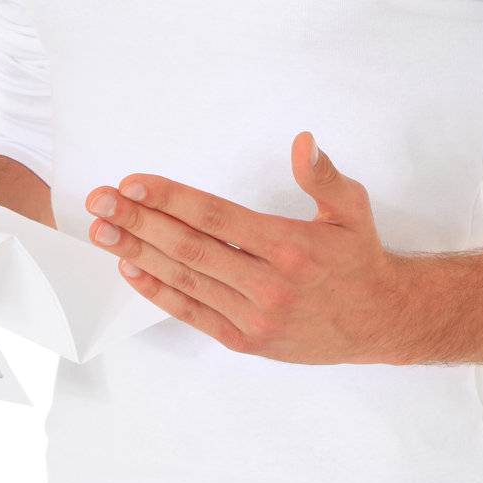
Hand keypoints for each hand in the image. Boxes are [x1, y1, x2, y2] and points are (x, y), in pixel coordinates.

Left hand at [83, 132, 404, 364]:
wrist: (381, 321)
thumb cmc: (359, 258)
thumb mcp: (352, 208)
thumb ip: (322, 175)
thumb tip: (303, 141)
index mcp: (290, 246)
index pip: (216, 217)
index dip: (171, 199)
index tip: (133, 183)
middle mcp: (270, 284)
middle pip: (191, 248)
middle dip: (139, 222)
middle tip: (101, 202)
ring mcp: (255, 317)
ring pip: (186, 280)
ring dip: (139, 253)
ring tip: (103, 231)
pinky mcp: (247, 341)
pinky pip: (194, 314)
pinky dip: (159, 292)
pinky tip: (131, 268)